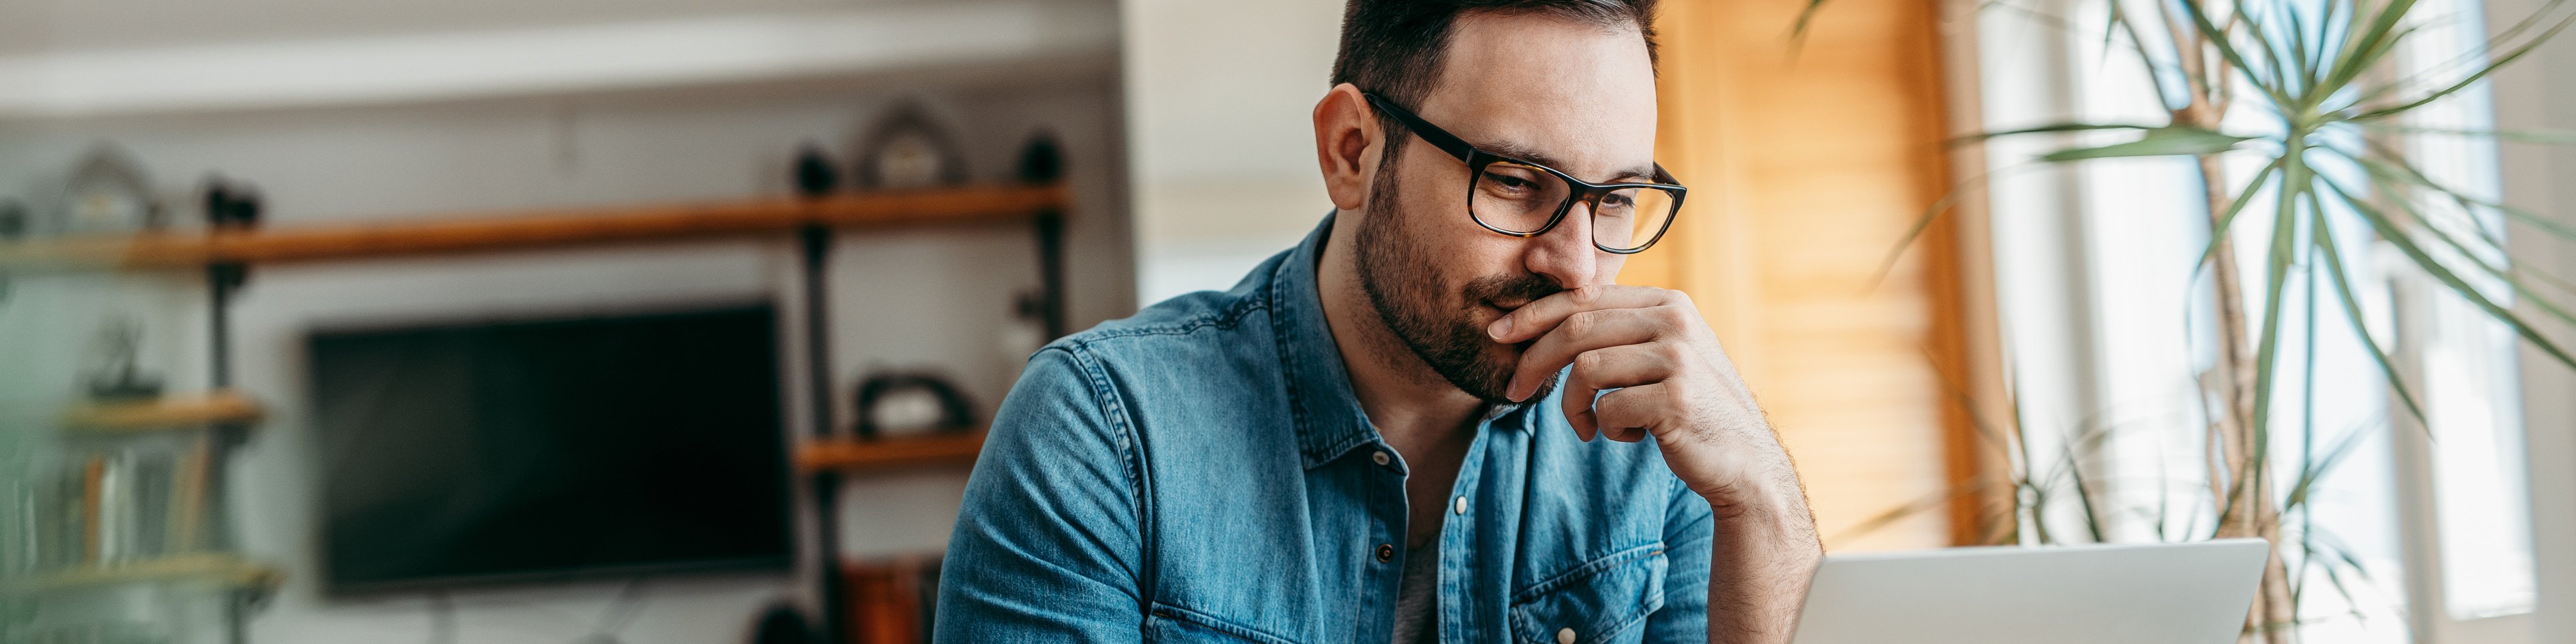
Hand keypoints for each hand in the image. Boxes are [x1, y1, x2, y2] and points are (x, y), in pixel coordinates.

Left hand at [1488, 285, 1795, 515]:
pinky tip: (1630, 438)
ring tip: (1590, 427)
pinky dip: (1607, 429)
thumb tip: (1543, 321)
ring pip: (1587, 369)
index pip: (1585, 297)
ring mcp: (1678, 357)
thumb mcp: (1661, 358)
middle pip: (1578, 327)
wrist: (1744, 462)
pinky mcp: (1676, 398)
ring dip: (1573, 406)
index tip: (1498, 333)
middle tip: (1513, 390)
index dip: (1535, 314)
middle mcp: (1675, 321)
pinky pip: (1609, 409)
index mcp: (1668, 303)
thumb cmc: (1690, 410)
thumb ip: (1620, 333)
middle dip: (1535, 359)